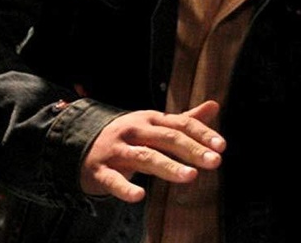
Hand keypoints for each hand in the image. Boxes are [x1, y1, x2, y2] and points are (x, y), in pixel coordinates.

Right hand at [80, 101, 224, 202]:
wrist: (78, 143)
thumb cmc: (126, 136)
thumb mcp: (153, 124)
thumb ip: (184, 119)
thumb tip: (215, 105)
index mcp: (149, 120)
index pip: (180, 124)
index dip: (201, 134)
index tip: (222, 146)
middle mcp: (134, 132)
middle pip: (166, 138)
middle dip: (191, 150)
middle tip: (215, 161)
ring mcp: (116, 151)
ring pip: (144, 157)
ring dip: (168, 166)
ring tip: (191, 176)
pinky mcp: (101, 170)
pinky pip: (113, 180)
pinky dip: (125, 188)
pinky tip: (139, 195)